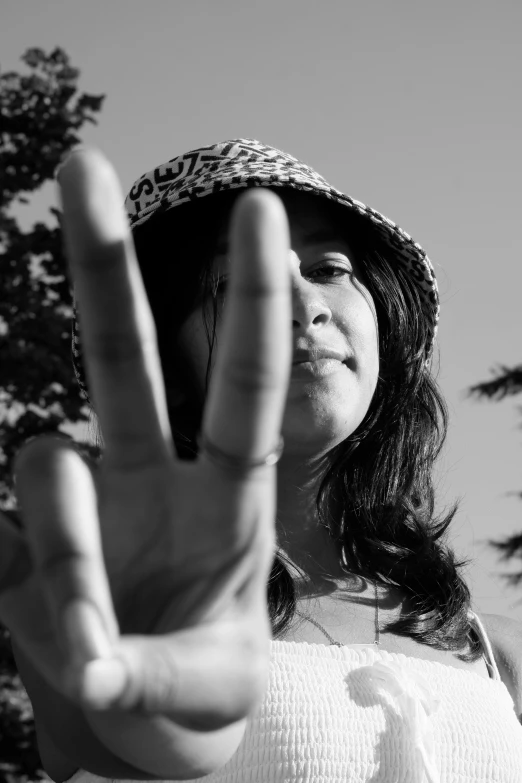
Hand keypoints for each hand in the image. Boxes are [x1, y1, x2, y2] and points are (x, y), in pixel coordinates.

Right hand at [0, 150, 290, 735]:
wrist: (142, 724)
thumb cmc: (196, 695)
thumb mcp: (203, 695)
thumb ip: (150, 674)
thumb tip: (90, 671)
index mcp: (224, 502)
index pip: (245, 389)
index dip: (251, 304)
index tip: (262, 211)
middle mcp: (148, 482)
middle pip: (126, 356)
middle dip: (105, 266)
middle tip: (82, 162)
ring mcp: (77, 506)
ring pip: (48, 467)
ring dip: (66, 560)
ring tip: (93, 653)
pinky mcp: (14, 545)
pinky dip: (23, 567)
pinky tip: (54, 615)